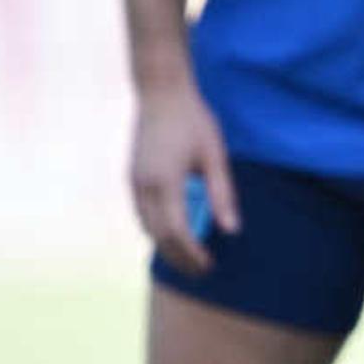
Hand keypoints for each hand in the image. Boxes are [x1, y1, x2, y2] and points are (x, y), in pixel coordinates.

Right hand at [129, 77, 238, 274]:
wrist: (161, 92)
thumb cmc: (194, 120)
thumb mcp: (215, 156)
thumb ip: (222, 194)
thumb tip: (231, 230)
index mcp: (165, 181)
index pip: (177, 231)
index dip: (192, 253)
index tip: (209, 265)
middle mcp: (144, 185)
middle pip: (159, 236)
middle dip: (179, 258)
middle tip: (202, 272)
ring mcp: (134, 181)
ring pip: (146, 227)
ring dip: (166, 247)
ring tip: (189, 259)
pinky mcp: (132, 177)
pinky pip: (142, 214)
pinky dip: (156, 230)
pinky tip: (173, 236)